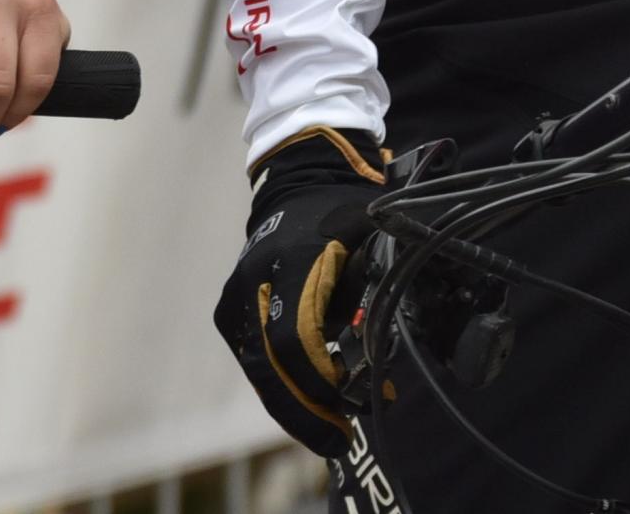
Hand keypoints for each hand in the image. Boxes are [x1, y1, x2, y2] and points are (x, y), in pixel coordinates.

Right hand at [215, 125, 389, 453]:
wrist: (295, 185)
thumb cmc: (343, 216)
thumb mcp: (373, 236)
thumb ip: (386, 284)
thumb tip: (401, 348)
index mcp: (293, 260)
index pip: (295, 338)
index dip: (320, 382)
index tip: (349, 411)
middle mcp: (255, 281)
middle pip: (270, 366)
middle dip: (305, 411)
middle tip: (339, 443)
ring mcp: (236, 297)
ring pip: (258, 370)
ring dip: (295, 405)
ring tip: (330, 431)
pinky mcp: (229, 311)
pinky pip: (254, 360)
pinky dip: (282, 386)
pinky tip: (311, 404)